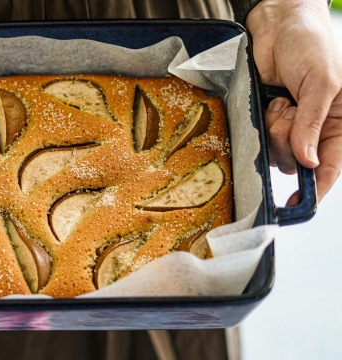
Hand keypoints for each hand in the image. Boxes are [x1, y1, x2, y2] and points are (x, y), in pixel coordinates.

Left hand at [248, 0, 341, 202]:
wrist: (278, 25)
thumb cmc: (311, 46)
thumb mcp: (321, 84)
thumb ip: (312, 123)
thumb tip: (308, 161)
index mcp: (341, 124)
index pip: (332, 167)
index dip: (318, 189)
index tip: (296, 204)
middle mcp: (318, 129)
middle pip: (298, 162)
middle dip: (288, 143)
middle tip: (289, 113)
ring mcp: (293, 125)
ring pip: (277, 153)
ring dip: (275, 130)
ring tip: (282, 103)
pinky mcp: (270, 119)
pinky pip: (262, 137)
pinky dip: (264, 122)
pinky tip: (273, 102)